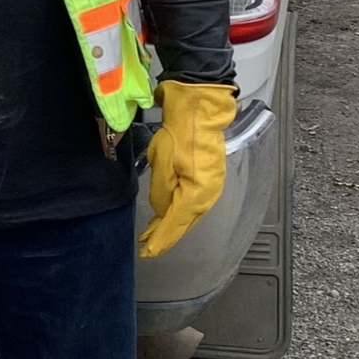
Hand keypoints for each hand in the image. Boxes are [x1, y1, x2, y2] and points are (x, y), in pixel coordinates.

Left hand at [138, 80, 237, 258]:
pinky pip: (193, 202)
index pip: (174, 224)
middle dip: (165, 235)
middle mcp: (208, 195)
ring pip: (188, 214)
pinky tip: (171, 213)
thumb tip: (162, 209)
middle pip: (183, 223)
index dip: (159, 239)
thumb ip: (161, 193)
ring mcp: (212, 187)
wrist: (199, 107)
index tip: (146, 251)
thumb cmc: (180, 132)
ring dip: (171, 224)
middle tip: (147, 246)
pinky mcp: (210, 177)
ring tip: (154, 233)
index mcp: (197, 194)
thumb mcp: (161, 163)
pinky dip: (180, 211)